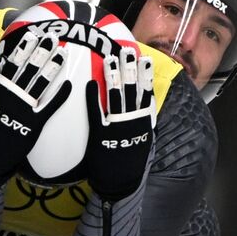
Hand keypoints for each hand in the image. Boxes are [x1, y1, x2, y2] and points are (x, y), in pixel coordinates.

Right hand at [0, 32, 70, 184]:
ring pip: (40, 84)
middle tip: (53, 38)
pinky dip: (60, 96)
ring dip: (53, 67)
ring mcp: (23, 110)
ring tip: (63, 54)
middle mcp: (12, 96)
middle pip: (29, 69)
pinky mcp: (33, 125)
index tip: (33, 35)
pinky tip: (69, 85)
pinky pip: (49, 107)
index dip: (23, 49)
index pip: (12, 64)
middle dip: (41, 52)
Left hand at [84, 50, 156, 201]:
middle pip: (132, 90)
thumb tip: (144, 107)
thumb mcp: (142, 141)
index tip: (143, 59)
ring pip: (116, 97)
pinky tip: (90, 83)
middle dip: (129, 69)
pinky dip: (94, 97)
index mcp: (143, 123)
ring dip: (113, 76)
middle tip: (126, 51)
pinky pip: (97, 112)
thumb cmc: (130, 164)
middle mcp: (132, 122)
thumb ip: (142, 123)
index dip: (144, 76)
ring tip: (111, 59)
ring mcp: (117, 127)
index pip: (145, 93)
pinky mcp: (101, 135)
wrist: (121, 185)